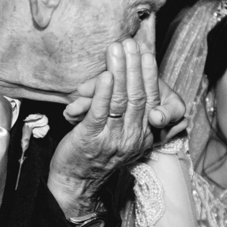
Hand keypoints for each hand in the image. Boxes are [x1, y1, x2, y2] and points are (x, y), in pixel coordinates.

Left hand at [49, 40, 183, 218]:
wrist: (76, 183)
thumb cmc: (96, 154)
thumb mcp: (122, 137)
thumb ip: (132, 116)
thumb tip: (135, 88)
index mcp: (143, 135)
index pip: (151, 100)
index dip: (149, 75)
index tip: (146, 53)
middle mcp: (132, 137)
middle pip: (138, 96)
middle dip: (135, 66)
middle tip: (131, 43)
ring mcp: (113, 138)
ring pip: (121, 100)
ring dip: (120, 72)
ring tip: (117, 50)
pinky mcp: (91, 138)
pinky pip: (101, 112)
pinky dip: (104, 92)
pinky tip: (106, 76)